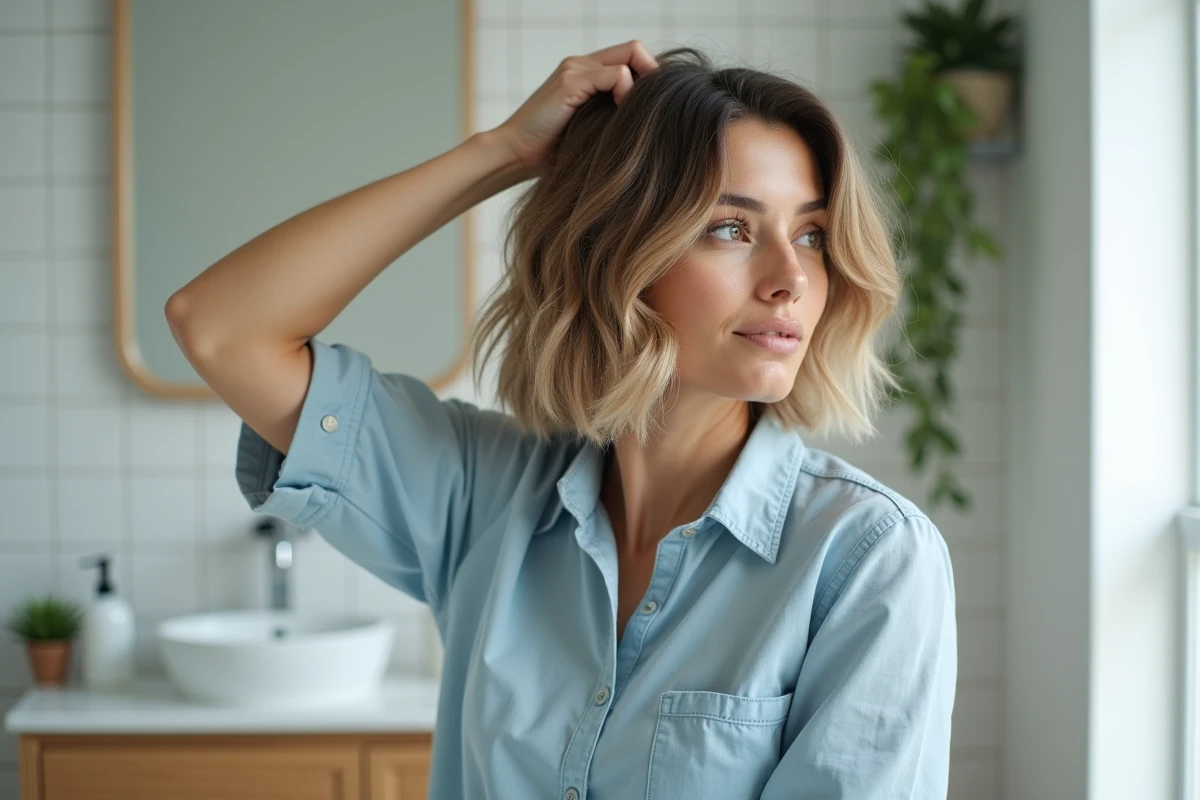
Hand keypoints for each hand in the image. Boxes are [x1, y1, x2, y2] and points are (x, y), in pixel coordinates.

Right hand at [491, 40, 658, 175]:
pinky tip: (619, 118)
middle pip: (635, 50)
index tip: (657, 105)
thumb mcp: (590, 130)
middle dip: (653, 77)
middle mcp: (580, 64)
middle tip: (656, 108)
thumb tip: (650, 124)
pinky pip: (616, 75)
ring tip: (636, 117)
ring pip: (630, 59)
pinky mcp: (570, 81)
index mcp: (585, 73)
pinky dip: (626, 94)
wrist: (516, 155)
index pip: (631, 55)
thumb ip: (611, 116)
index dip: (649, 76)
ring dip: (641, 88)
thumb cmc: (552, 151)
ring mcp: (574, 69)